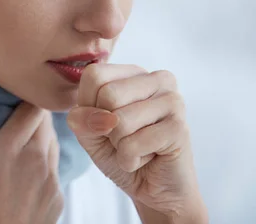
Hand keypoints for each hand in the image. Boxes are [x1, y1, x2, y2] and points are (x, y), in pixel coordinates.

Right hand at [0, 102, 62, 223]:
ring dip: (41, 135)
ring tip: (22, 145)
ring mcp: (51, 177)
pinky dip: (45, 160)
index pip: (32, 107)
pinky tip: (28, 172)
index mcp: (8, 149)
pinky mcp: (59, 193)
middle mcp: (36, 158)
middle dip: (33, 114)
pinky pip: (55, 164)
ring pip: (53, 140)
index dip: (25, 98)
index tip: (14, 98)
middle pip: (46, 120)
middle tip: (16, 119)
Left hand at [66, 64, 207, 222]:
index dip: (89, 106)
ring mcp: (173, 101)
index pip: (94, 75)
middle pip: (107, 94)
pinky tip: (148, 158)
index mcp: (133, 73)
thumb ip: (81, 118)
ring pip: (119, 120)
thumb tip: (101, 118)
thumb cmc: (121, 152)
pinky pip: (132, 144)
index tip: (105, 121)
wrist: (154, 189)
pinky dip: (130, 160)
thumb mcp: (88, 132)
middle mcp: (156, 79)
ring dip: (119, 145)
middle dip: (105, 127)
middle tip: (124, 137)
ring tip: (137, 147)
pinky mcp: (179, 127)